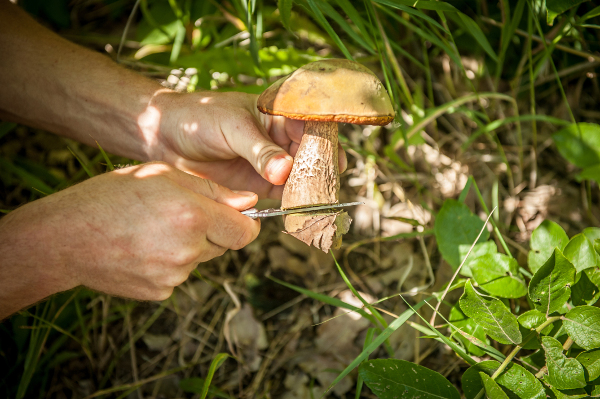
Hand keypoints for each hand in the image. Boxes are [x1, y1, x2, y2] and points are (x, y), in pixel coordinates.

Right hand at [0, 162, 259, 316]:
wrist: (65, 237)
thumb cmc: (112, 195)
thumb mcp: (163, 176)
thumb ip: (213, 191)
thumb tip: (250, 202)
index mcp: (193, 216)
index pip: (246, 232)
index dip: (243, 223)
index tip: (233, 216)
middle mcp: (188, 250)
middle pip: (224, 246)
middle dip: (212, 231)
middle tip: (177, 216)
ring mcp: (174, 276)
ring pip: (200, 260)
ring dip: (189, 246)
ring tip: (152, 230)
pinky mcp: (159, 292)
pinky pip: (179, 276)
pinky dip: (169, 264)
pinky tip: (142, 249)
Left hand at [149, 91, 346, 198]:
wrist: (166, 138)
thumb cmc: (200, 118)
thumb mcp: (232, 128)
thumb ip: (259, 150)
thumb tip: (285, 171)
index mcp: (279, 114)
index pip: (312, 126)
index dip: (327, 141)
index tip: (335, 160)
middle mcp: (281, 139)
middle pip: (313, 155)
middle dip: (324, 170)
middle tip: (330, 187)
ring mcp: (273, 163)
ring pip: (302, 177)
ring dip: (312, 190)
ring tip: (321, 203)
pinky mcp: (261, 184)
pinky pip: (284, 195)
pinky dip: (294, 203)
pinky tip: (300, 210)